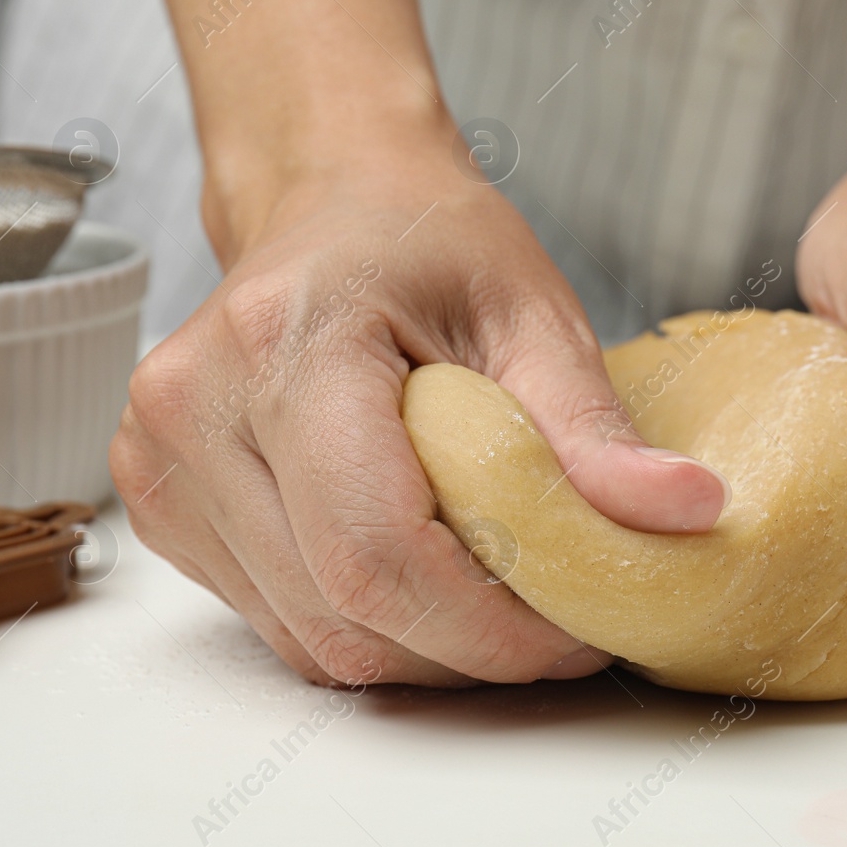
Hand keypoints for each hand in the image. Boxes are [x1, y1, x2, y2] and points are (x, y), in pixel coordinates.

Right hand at [111, 145, 729, 685]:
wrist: (331, 198)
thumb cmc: (428, 241)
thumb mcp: (533, 311)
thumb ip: (596, 426)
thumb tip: (688, 513)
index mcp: (287, 343)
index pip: (378, 550)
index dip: (488, 627)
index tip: (576, 636)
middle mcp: (196, 408)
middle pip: (341, 612)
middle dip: (468, 649)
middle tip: (558, 624)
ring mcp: (159, 460)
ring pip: (308, 635)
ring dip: (420, 647)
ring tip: (498, 594)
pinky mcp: (160, 500)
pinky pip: (279, 618)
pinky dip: (366, 622)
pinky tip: (424, 571)